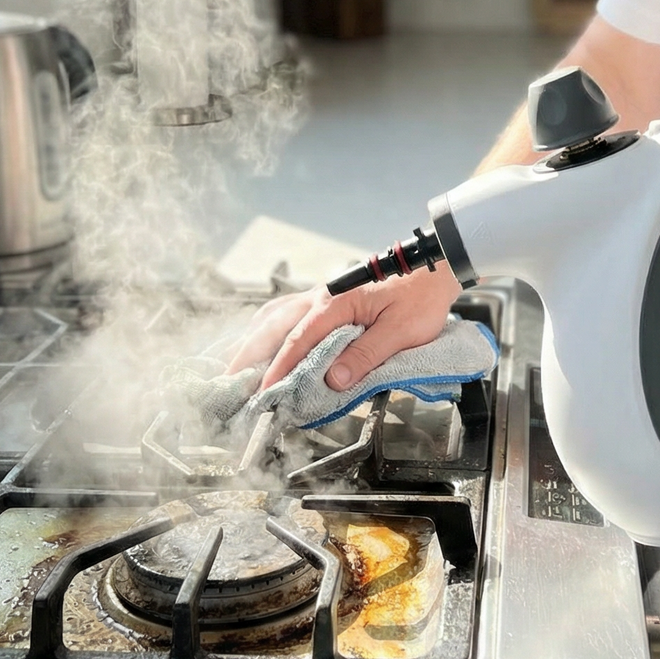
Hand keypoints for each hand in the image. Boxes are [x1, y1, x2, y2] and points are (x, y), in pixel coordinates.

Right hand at [224, 265, 460, 390]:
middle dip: (248, 354)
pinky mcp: (328, 296)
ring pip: (276, 316)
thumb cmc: (420, 296)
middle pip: (273, 327)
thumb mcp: (400, 331)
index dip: (277, 370)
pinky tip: (262, 336)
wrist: (433, 265)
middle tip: (227, 381)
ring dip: (253, 340)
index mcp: (335, 305)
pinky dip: (268, 326)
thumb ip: (365, 356)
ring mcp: (321, 294)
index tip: (260, 393)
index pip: (297, 342)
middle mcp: (320, 296)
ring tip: (235, 364)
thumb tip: (332, 381)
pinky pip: (287, 310)